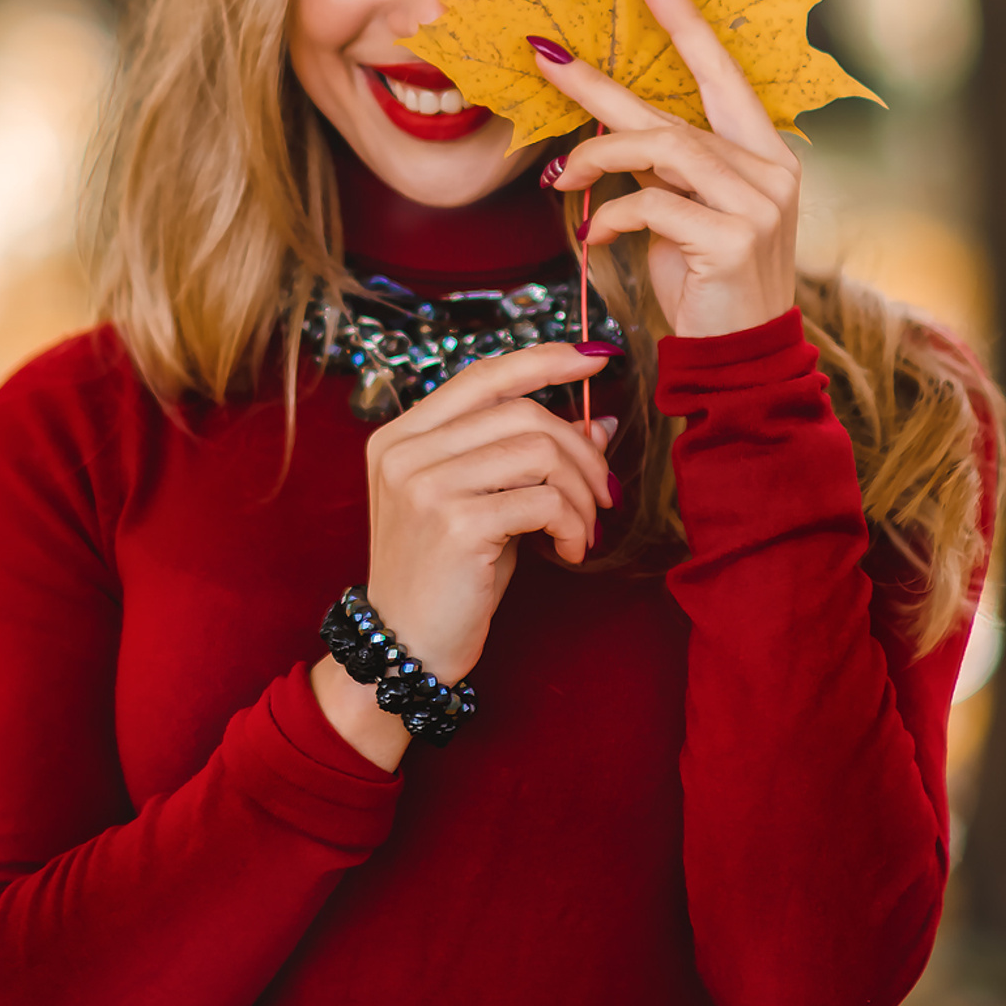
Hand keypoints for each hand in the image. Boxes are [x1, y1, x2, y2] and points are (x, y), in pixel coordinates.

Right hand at [313, 342, 613, 768]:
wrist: (404, 648)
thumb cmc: (447, 578)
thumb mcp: (485, 506)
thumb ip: (528, 458)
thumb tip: (599, 421)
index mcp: (400, 436)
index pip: (482, 377)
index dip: (544, 360)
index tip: (597, 358)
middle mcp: (404, 451)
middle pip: (522, 412)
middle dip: (580, 451)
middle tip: (605, 493)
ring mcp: (424, 484)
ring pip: (539, 451)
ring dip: (580, 493)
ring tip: (584, 529)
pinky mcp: (454, 522)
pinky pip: (543, 499)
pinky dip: (572, 524)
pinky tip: (568, 551)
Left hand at [535, 0, 800, 338]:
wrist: (739, 356)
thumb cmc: (707, 282)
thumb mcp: (684, 213)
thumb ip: (660, 168)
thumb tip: (604, 132)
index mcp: (763, 153)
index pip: (722, 74)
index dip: (686, 24)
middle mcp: (770, 169)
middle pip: (670, 111)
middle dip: (598, 84)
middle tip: (544, 56)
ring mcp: (759, 202)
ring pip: (660, 149)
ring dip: (595, 157)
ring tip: (557, 180)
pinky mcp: (734, 237)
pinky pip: (653, 204)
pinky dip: (611, 215)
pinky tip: (594, 235)